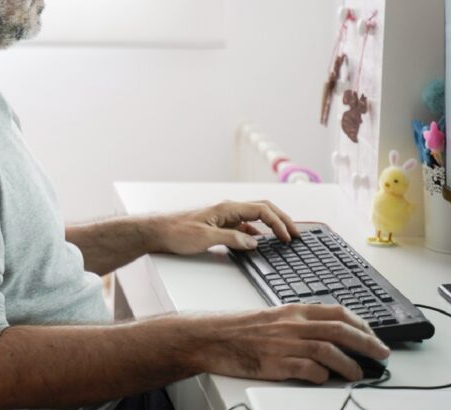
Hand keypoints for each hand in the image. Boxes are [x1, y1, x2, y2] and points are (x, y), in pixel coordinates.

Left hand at [150, 199, 299, 254]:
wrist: (154, 231)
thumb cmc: (175, 231)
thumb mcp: (205, 238)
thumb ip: (232, 240)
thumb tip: (255, 243)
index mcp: (227, 208)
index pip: (262, 210)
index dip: (279, 222)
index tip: (289, 237)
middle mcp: (227, 209)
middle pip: (262, 209)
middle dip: (281, 220)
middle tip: (296, 234)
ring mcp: (223, 217)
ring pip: (253, 218)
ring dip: (270, 226)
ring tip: (284, 238)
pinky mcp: (217, 225)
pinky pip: (242, 227)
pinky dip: (255, 233)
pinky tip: (259, 243)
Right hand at [192, 304, 390, 382]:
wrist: (210, 337)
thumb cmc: (237, 329)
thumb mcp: (271, 317)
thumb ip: (296, 324)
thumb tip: (323, 335)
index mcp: (292, 310)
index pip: (336, 312)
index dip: (360, 324)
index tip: (372, 334)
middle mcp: (292, 324)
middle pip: (340, 330)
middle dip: (367, 343)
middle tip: (382, 354)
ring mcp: (285, 344)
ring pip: (329, 350)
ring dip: (350, 363)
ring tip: (359, 373)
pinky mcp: (276, 363)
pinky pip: (309, 370)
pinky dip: (322, 375)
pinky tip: (326, 379)